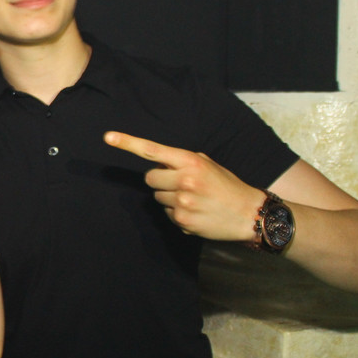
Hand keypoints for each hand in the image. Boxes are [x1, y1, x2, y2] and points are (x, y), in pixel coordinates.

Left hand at [104, 131, 264, 241]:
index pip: (152, 150)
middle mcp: (184, 180)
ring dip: (169, 197)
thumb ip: (181, 161)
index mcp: (191, 162)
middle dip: (161, 180)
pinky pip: (167, 213)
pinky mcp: (182, 220)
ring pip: (157, 197)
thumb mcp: (208, 165)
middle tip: (182, 184)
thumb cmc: (227, 186)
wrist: (249, 213)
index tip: (108, 137)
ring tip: (193, 199)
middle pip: (150, 178)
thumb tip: (157, 162)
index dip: (128, 143)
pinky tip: (196, 212)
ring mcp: (182, 202)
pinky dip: (177, 213)